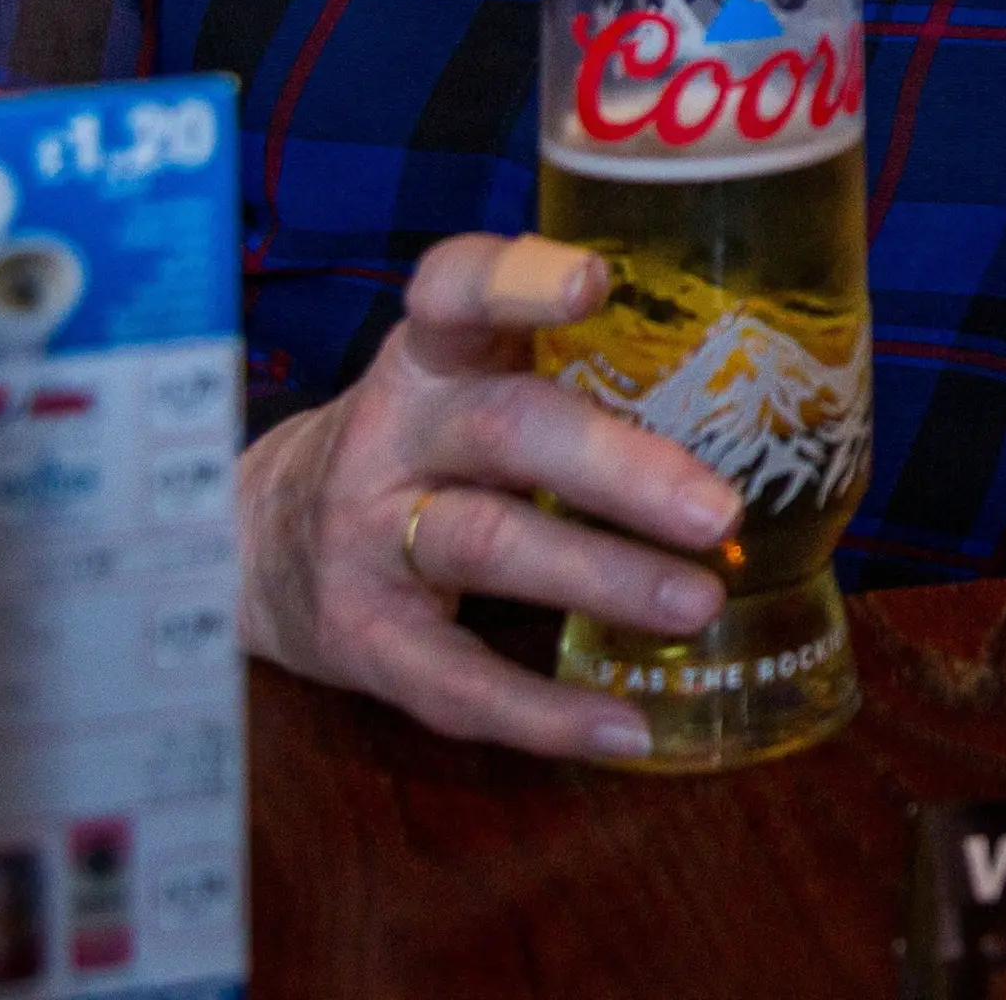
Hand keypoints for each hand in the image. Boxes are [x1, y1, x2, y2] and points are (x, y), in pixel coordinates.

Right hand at [237, 233, 740, 759]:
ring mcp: (368, 536)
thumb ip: (566, 366)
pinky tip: (624, 725)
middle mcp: (395, 433)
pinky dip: (542, 711)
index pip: (455, 293)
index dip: (517, 283)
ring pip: (488, 546)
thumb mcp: (464, 380)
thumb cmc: (419, 445)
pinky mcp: (361, 636)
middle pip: (504, 433)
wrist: (254, 539)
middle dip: (615, 468)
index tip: (594, 280)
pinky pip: (453, 680)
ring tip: (701, 603)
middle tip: (718, 507)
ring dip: (603, 577)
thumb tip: (751, 382)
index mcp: (432, 356)